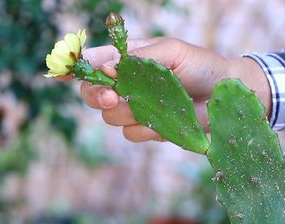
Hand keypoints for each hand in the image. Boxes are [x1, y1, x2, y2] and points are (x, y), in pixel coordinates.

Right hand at [76, 37, 269, 142]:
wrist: (224, 94)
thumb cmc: (200, 64)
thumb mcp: (171, 51)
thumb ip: (139, 58)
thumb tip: (107, 67)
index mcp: (129, 59)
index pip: (93, 62)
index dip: (74, 68)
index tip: (60, 74)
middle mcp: (127, 84)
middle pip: (92, 94)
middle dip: (97, 96)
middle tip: (114, 97)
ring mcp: (136, 107)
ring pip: (110, 116)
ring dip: (127, 113)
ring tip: (152, 106)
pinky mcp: (148, 127)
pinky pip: (131, 134)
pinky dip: (144, 129)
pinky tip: (162, 122)